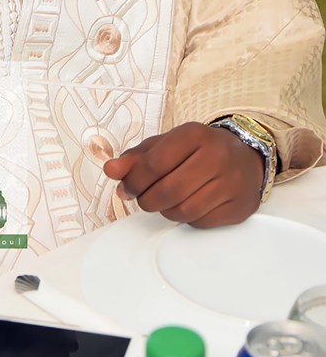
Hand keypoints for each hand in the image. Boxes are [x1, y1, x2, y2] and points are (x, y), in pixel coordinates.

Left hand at [103, 121, 264, 227]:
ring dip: (165, 211)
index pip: (154, 164)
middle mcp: (217, 156)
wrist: (245, 156)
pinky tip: (186, 204)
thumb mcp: (166, 145)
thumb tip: (111, 170)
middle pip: (168, 191)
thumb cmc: (199, 150)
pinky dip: (186, 218)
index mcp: (195, 134)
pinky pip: (200, 222)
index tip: (126, 187)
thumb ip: (136, 158)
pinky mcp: (240, 206)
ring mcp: (232, 182)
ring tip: (163, 201)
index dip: (133, 181)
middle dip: (146, 200)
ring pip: (183, 210)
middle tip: (142, 198)